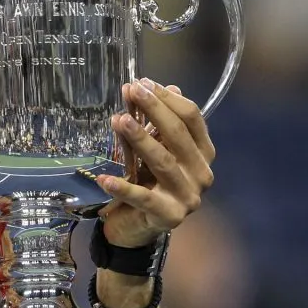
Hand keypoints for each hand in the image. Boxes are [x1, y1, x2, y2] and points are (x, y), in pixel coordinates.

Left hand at [97, 78, 214, 247]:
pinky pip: (143, 198)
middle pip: (178, 136)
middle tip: (132, 91)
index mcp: (202, 153)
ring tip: (119, 120)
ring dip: (140, 139)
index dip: (168, 98)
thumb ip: (157, 123)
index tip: (143, 82)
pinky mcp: (168, 216)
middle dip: (154, 111)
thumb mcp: (152, 149)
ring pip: (163, 162)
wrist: (138, 225)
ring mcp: (188, 197)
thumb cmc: (147, 181)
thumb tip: (166, 85)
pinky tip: (104, 178)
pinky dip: (123, 187)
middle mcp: (201, 173)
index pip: (192, 119)